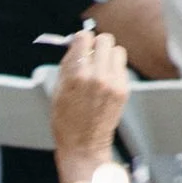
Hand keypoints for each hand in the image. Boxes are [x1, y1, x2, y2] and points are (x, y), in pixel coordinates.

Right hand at [48, 24, 130, 166]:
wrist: (84, 145)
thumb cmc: (66, 121)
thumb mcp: (57, 90)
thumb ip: (68, 64)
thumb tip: (75, 45)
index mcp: (76, 75)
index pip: (84, 38)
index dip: (81, 39)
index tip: (80, 44)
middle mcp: (97, 76)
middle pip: (105, 40)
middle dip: (96, 44)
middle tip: (91, 54)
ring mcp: (113, 83)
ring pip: (117, 50)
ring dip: (108, 55)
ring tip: (100, 67)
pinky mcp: (123, 90)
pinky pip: (122, 67)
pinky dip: (114, 69)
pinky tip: (106, 80)